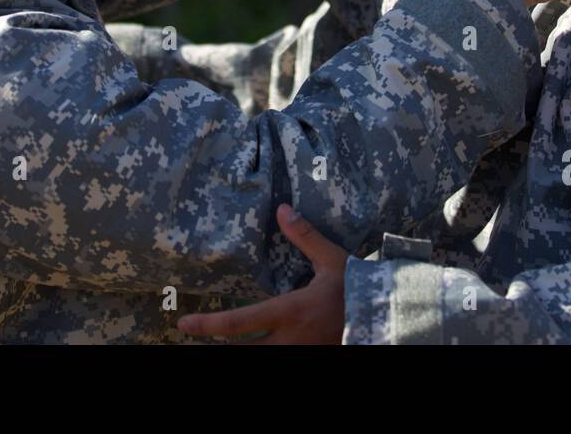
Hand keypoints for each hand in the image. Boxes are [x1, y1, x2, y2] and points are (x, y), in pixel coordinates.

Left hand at [177, 205, 348, 344]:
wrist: (387, 318)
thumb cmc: (358, 289)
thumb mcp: (332, 259)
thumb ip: (305, 236)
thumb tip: (283, 210)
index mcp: (290, 312)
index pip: (239, 323)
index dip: (207, 325)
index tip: (183, 324)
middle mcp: (289, 341)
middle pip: (241, 354)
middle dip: (215, 351)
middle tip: (191, 343)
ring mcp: (299, 354)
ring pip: (257, 361)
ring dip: (237, 354)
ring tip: (218, 347)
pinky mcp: (310, 359)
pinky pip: (279, 361)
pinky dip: (264, 354)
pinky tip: (254, 346)